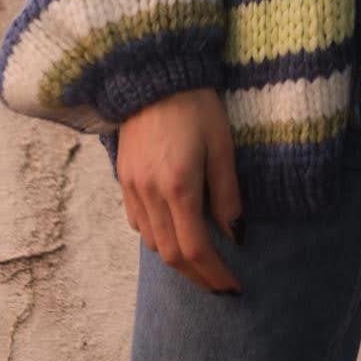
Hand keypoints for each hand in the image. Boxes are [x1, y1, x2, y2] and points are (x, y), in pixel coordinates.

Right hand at [116, 87, 243, 293]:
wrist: (153, 74)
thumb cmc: (196, 104)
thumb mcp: (222, 145)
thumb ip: (228, 193)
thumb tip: (237, 235)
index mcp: (179, 186)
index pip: (195, 249)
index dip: (215, 274)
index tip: (234, 286)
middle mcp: (150, 193)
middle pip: (171, 254)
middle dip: (197, 276)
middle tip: (220, 284)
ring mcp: (132, 187)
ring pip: (152, 243)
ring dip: (177, 259)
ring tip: (202, 262)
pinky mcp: (123, 178)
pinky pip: (138, 223)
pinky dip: (157, 237)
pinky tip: (174, 231)